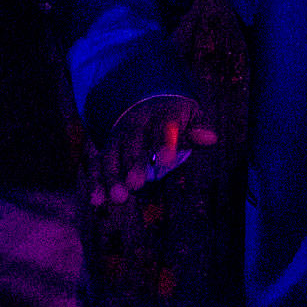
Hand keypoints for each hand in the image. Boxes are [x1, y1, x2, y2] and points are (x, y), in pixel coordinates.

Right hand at [91, 95, 214, 206]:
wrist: (144, 104)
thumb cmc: (175, 116)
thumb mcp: (191, 117)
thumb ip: (198, 129)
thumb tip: (211, 138)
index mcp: (160, 114)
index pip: (163, 128)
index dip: (164, 144)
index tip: (167, 162)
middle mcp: (134, 125)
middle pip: (133, 145)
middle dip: (133, 165)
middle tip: (135, 185)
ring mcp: (117, 139)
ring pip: (110, 157)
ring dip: (112, 178)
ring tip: (118, 199)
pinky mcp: (105, 152)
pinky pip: (97, 167)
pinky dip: (95, 183)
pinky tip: (97, 202)